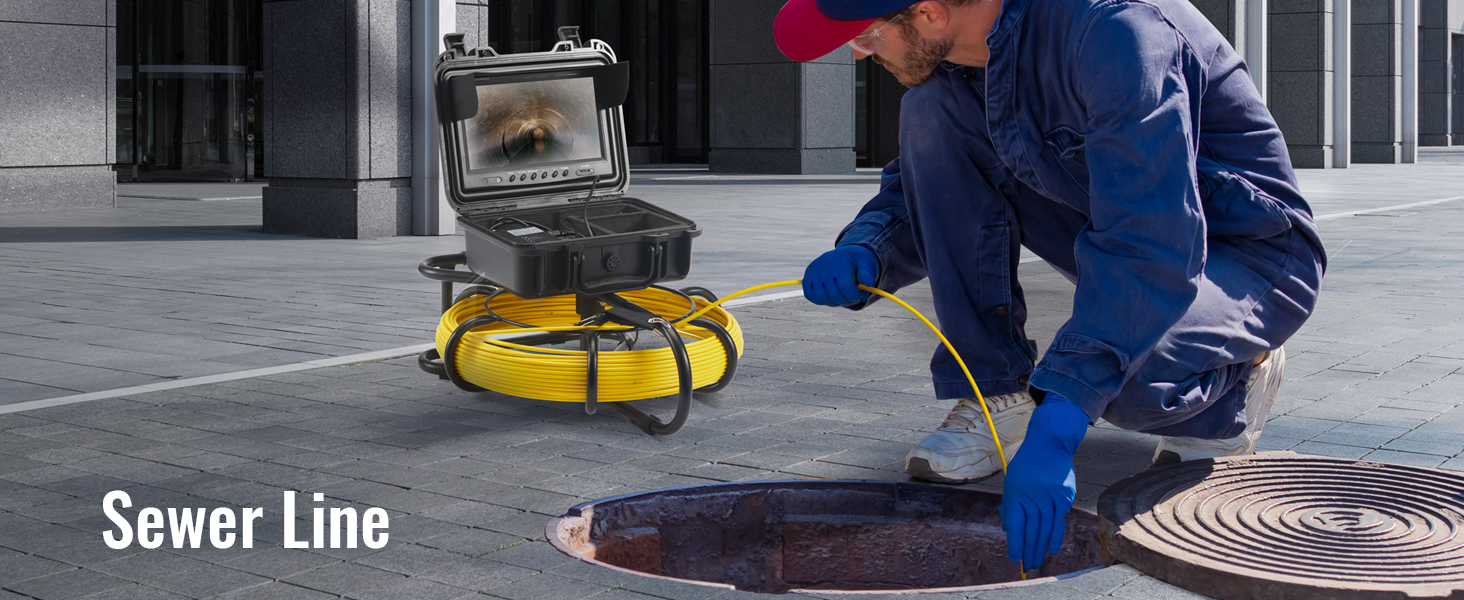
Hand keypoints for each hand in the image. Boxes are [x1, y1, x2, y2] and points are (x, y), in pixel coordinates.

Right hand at [802, 245, 879, 306]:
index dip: (856, 295)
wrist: (846, 255)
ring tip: (842, 294)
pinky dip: (821, 299)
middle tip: (853, 295)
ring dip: (833, 301)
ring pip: (821, 297)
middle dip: (846, 300)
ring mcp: (814, 272)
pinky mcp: (807, 277)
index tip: (862, 293)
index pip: (845, 287)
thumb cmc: (858, 263)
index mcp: (840, 262)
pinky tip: (831, 295)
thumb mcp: (868, 265)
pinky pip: (810, 295)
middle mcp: (824, 266)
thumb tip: (868, 284)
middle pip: (833, 294)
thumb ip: (868, 275)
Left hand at [999, 394, 1088, 569]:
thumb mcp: (1011, 482)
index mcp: (1016, 493)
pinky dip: (1056, 536)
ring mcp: (1051, 496)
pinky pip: (1059, 520)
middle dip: (1029, 550)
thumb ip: (1010, 506)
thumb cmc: (1027, 466)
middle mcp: (1033, 496)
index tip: (1015, 557)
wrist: (1049, 444)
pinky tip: (1053, 548)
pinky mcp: (1065, 496)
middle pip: (1032, 530)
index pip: (1015, 524)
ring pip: (1046, 528)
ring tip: (1038, 561)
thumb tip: (1010, 530)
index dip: (1015, 543)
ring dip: (1042, 548)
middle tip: (1028, 566)